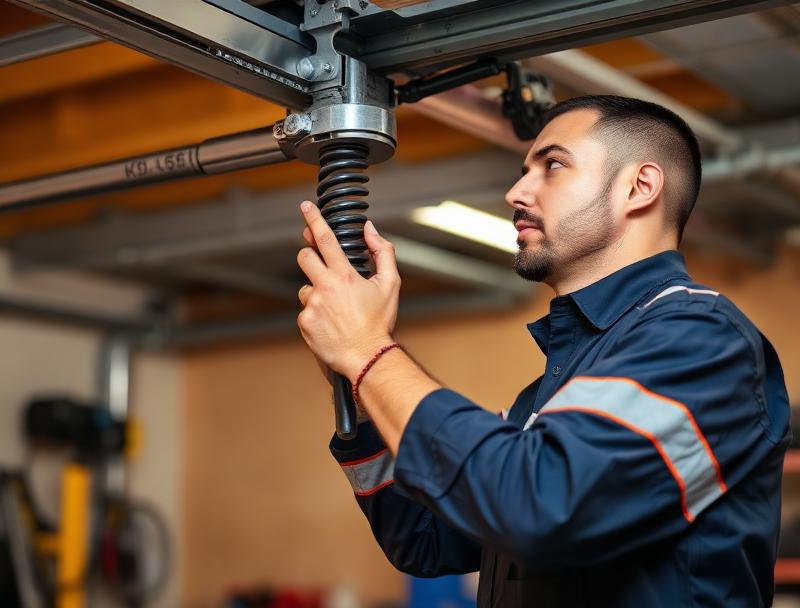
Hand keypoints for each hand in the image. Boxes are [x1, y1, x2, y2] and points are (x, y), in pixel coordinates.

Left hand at [296, 201, 400, 382]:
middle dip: (310, 256)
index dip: (314, 219)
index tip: (306, 207)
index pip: (324, 239)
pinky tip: (331, 322)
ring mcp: (312, 305)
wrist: (367, 356)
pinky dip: (316, 313)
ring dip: (317, 292)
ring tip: (336, 308)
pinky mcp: (304, 322)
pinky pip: (305, 310)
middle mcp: (325, 288)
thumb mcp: (390, 284)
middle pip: (304, 258)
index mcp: (344, 275)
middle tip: (322, 266)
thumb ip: (383, 252)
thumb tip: (370, 230)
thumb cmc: (380, 322)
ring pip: (305, 287)